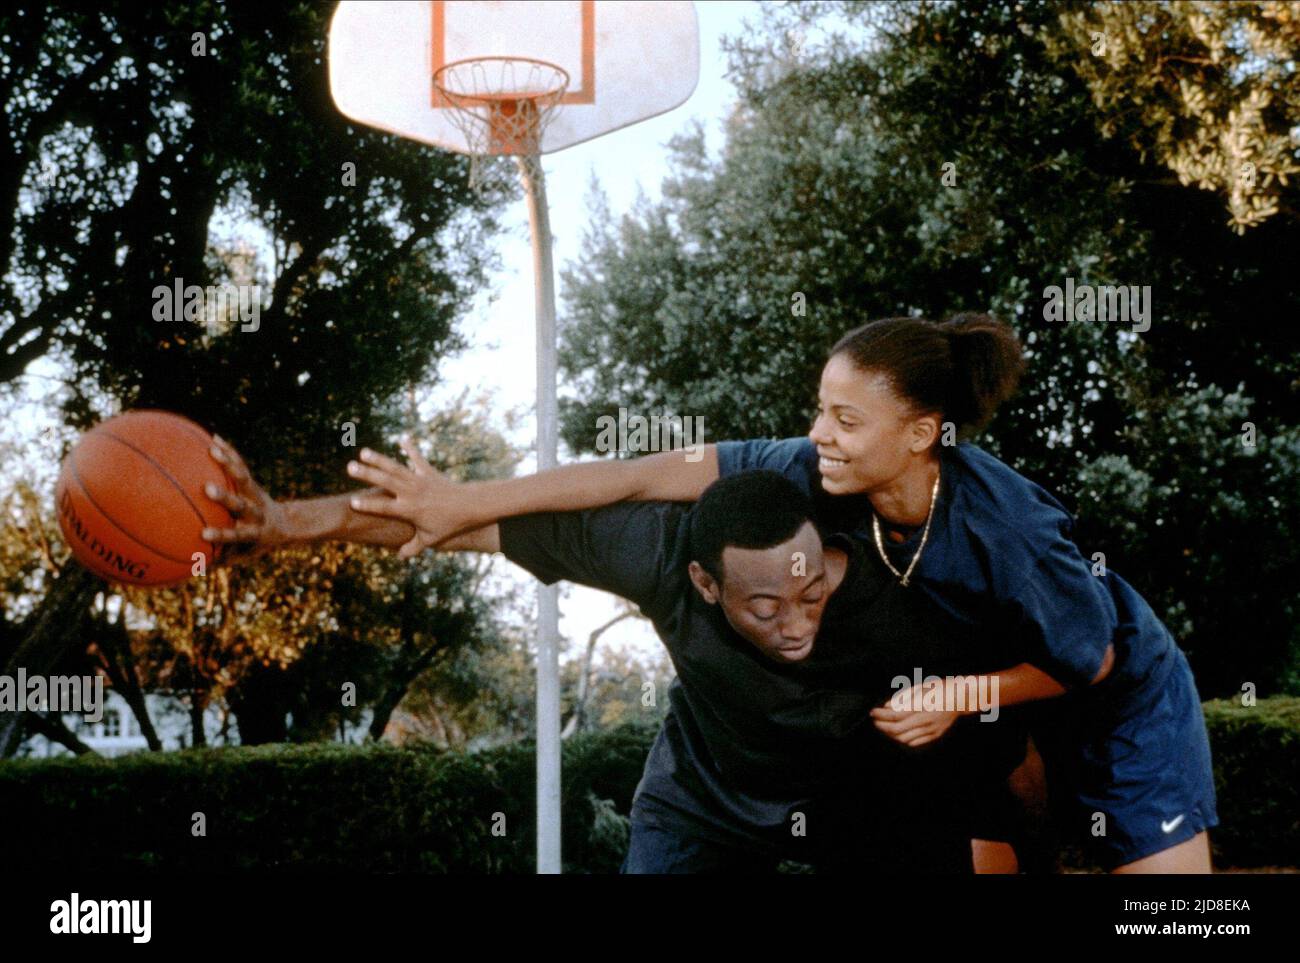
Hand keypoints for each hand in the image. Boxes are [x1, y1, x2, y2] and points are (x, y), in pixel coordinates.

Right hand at [201, 434, 291, 560]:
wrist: (286, 525)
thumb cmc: (257, 544)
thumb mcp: (244, 556)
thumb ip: (221, 561)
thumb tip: (192, 572)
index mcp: (254, 532)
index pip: (237, 535)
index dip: (222, 535)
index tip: (203, 535)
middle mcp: (256, 512)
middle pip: (242, 503)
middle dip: (225, 497)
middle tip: (207, 489)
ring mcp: (255, 495)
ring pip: (244, 478)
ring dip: (228, 464)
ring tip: (212, 449)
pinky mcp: (253, 483)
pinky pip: (241, 466)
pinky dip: (229, 453)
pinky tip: (214, 438)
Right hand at [345, 437, 462, 558]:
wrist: (470, 506)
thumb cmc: (449, 524)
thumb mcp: (431, 539)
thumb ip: (413, 547)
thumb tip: (400, 556)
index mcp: (409, 510)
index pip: (384, 508)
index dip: (369, 506)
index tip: (352, 502)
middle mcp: (411, 493)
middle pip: (386, 482)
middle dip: (367, 474)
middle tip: (350, 467)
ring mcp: (419, 480)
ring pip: (396, 468)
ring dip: (379, 459)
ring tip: (364, 452)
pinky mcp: (428, 472)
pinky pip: (417, 458)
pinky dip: (411, 448)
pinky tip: (402, 438)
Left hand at [868, 677, 969, 747]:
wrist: (962, 698)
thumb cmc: (940, 688)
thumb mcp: (921, 687)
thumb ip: (903, 697)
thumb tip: (888, 706)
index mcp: (921, 707)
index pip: (895, 716)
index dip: (881, 715)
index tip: (873, 712)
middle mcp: (925, 721)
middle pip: (897, 729)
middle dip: (882, 726)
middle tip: (876, 720)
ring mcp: (930, 730)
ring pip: (904, 738)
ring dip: (891, 734)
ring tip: (885, 727)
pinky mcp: (935, 734)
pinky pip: (915, 741)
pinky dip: (903, 739)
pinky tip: (898, 732)